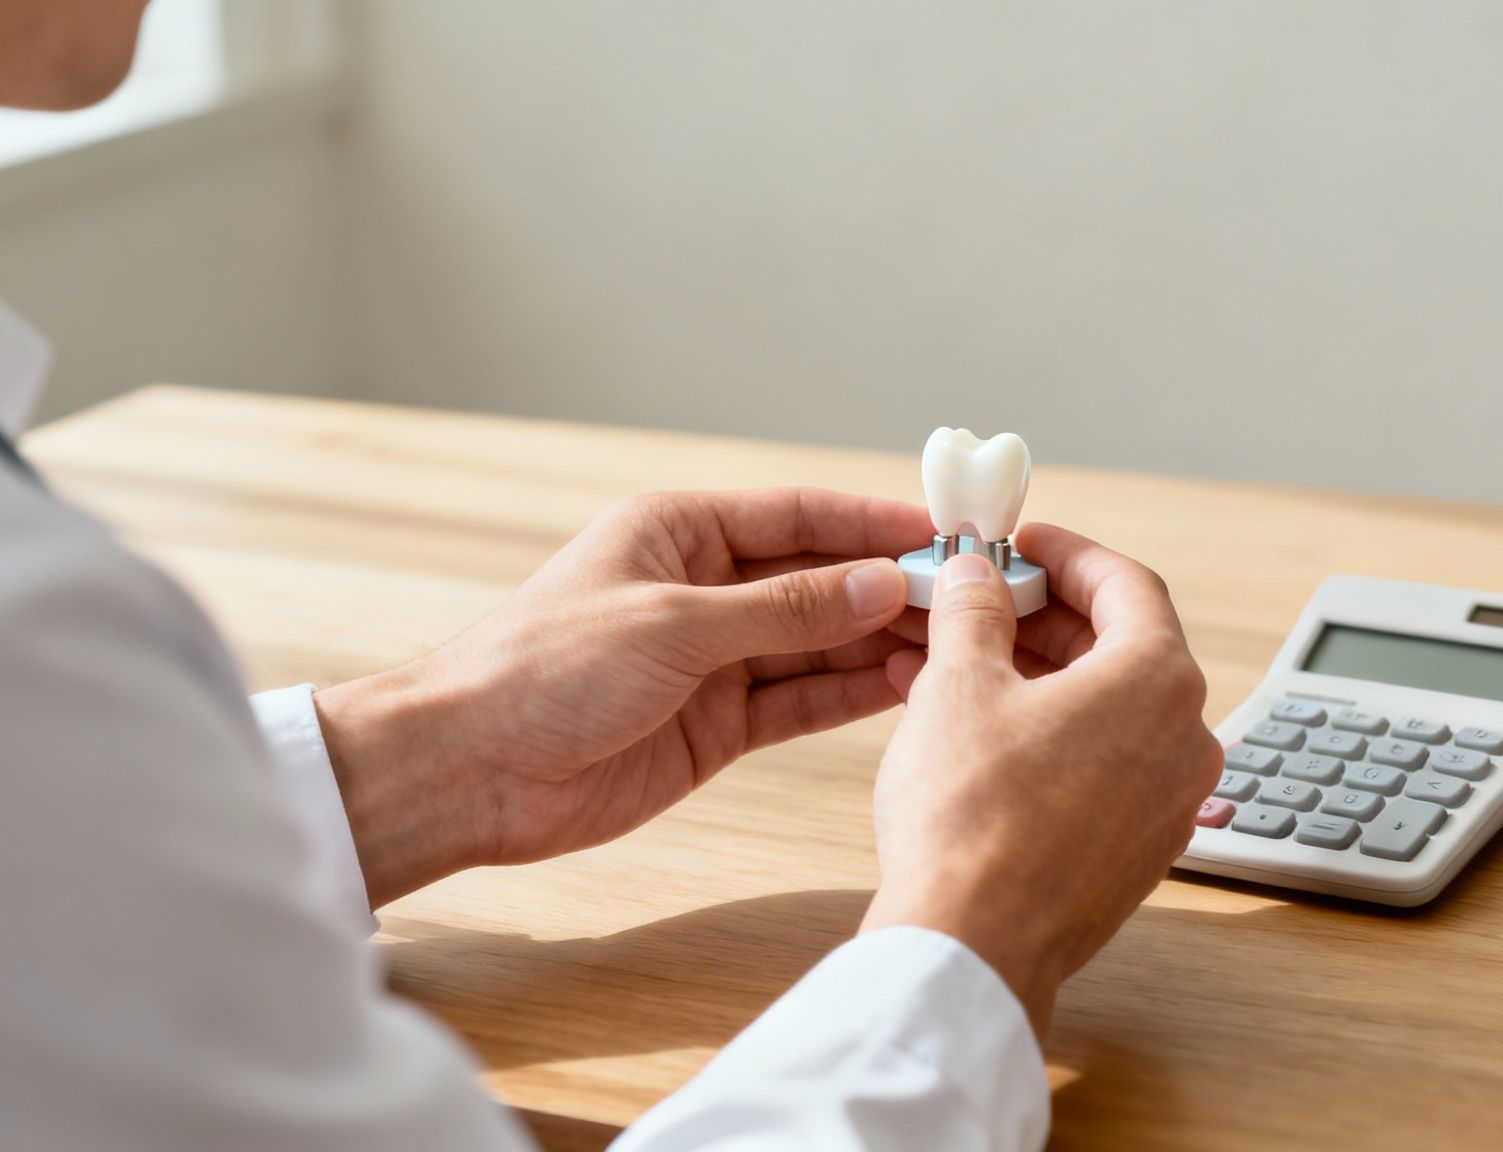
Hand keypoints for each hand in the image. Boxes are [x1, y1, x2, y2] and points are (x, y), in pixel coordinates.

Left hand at [314, 488, 931, 906]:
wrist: (471, 772)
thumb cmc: (543, 671)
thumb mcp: (673, 626)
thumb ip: (782, 609)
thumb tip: (878, 585)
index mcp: (678, 532)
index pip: (799, 514)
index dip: (875, 521)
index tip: (950, 528)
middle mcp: (703, 589)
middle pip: (819, 579)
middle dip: (891, 586)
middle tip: (976, 594)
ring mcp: (713, 659)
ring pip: (819, 642)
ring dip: (882, 643)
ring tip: (959, 643)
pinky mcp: (717, 724)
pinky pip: (800, 698)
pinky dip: (851, 693)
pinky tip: (909, 685)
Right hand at [860, 525, 1221, 1034]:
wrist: (972, 945)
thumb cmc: (972, 816)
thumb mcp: (960, 683)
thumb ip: (976, 610)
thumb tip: (978, 574)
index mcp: (1160, 682)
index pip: (1128, 585)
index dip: (1069, 554)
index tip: (1024, 543)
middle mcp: (1185, 741)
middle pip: (1121, 648)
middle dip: (1045, 617)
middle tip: (982, 601)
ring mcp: (1167, 805)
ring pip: (1107, 712)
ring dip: (1037, 678)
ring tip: (957, 664)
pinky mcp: (1136, 853)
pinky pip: (1100, 768)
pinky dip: (1048, 735)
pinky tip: (976, 731)